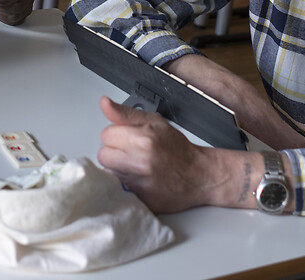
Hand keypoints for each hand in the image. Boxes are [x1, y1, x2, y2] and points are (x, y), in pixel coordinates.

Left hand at [97, 96, 222, 212]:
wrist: (200, 176)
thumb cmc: (178, 149)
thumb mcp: (154, 122)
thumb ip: (125, 113)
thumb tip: (104, 103)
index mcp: (142, 140)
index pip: (106, 135)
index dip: (117, 136)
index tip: (128, 139)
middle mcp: (140, 163)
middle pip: (103, 155)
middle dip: (114, 153)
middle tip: (132, 153)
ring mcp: (140, 184)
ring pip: (109, 173)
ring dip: (119, 169)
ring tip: (137, 167)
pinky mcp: (141, 200)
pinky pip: (119, 190)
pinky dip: (126, 184)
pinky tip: (140, 179)